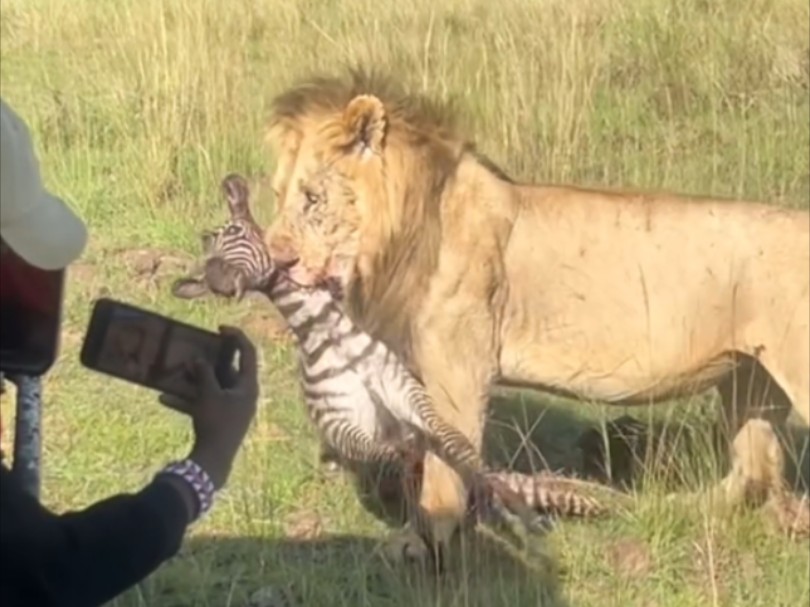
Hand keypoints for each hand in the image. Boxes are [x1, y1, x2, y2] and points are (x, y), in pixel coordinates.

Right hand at [159, 325, 258, 488]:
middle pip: (229, 368)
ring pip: (214, 385)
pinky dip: (187, 399)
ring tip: (178, 369)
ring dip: (196, 378)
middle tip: (196, 346)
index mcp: (248, 385)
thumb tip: (198, 360)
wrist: (213, 461)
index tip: (219, 328)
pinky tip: (163, 398)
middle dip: (211, 358)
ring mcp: (231, 407)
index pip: (248, 352)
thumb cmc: (216, 424)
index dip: (236, 336)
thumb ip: (204, 374)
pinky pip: (204, 403)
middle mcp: (243, 394)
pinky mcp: (219, 419)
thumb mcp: (208, 395)